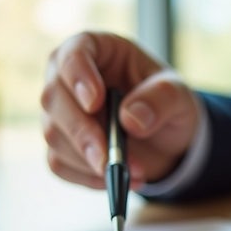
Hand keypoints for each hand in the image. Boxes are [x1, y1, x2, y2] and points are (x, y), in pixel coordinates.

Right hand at [41, 32, 199, 189]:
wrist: (165, 137)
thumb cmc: (166, 102)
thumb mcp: (177, 94)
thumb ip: (161, 99)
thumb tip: (131, 119)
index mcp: (96, 50)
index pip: (71, 54)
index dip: (78, 76)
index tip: (95, 102)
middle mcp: (68, 78)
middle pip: (53, 98)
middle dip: (81, 132)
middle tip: (108, 157)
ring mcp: (61, 112)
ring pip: (53, 135)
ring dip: (90, 160)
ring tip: (131, 172)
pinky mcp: (62, 144)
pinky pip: (59, 163)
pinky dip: (86, 177)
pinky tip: (113, 180)